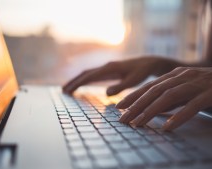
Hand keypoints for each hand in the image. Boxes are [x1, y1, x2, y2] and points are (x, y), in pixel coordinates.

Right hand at [63, 57, 181, 95]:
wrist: (149, 63)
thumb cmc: (143, 72)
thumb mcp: (134, 80)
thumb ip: (121, 86)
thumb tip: (106, 93)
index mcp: (110, 68)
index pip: (89, 76)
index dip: (78, 83)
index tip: (68, 90)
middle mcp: (106, 66)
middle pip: (85, 73)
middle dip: (74, 82)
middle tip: (63, 91)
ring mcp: (107, 68)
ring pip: (88, 73)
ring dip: (78, 81)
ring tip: (68, 89)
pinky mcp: (110, 71)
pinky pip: (94, 75)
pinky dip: (85, 80)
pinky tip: (82, 85)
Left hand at [117, 67, 211, 129]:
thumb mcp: (188, 86)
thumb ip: (172, 96)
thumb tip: (156, 109)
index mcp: (175, 75)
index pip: (149, 86)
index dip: (133, 96)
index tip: (119, 107)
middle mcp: (182, 77)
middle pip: (154, 91)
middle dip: (136, 106)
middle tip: (123, 118)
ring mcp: (196, 84)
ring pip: (169, 97)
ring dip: (151, 111)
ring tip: (139, 124)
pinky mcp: (210, 93)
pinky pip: (192, 105)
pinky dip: (179, 116)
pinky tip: (168, 126)